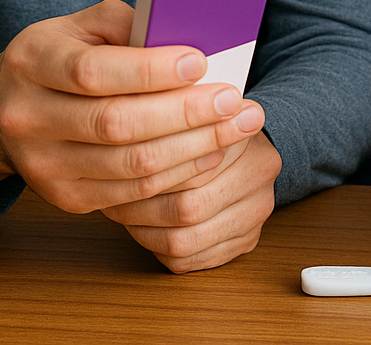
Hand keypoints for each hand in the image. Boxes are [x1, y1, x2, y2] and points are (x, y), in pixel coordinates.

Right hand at [0, 0, 263, 215]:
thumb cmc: (64, 53)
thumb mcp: (85, 24)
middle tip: (232, 100)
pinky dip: (178, 175)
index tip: (200, 63)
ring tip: (236, 126)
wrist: (6, 108)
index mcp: (33, 62)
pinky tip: (211, 153)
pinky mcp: (66, 199)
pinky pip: (131, 194)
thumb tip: (187, 40)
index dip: (150, 70)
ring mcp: (43, 166)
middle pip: (116, 124)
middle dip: (184, 113)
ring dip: (193, 148)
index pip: (93, 72)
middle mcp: (28, 118)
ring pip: (129, 165)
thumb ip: (130, 26)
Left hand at [100, 130, 281, 272]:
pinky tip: (144, 229)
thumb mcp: (192, 110)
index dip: (147, 170)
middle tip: (111, 196)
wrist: (250, 149)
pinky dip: (158, 248)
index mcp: (246, 134)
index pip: (189, 162)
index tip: (116, 168)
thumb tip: (124, 124)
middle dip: (140, 206)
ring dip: (145, 232)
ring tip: (123, 213)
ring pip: (185, 240)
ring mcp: (257, 212)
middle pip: (189, 206)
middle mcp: (259, 174)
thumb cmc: (211, 129)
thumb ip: (168, 113)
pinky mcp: (247, 241)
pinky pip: (191, 260)